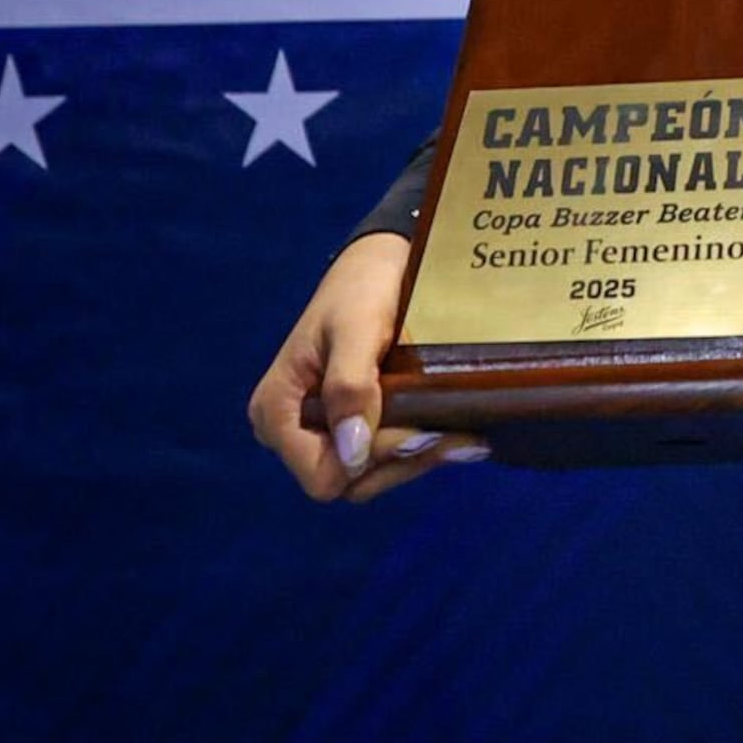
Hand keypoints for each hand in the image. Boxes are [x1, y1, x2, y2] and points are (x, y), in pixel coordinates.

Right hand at [245, 232, 487, 501]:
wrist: (382, 262)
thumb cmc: (361, 287)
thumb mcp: (356, 329)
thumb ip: (349, 387)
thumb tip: (351, 451)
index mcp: (276, 410)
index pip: (322, 473)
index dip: (369, 460)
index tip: (417, 430)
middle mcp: (293, 430)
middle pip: (349, 480)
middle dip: (402, 462)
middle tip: (458, 436)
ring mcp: (324, 430)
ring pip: (371, 475)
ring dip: (418, 459)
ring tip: (465, 439)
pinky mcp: (354, 424)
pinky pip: (385, 458)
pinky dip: (422, 450)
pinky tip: (461, 436)